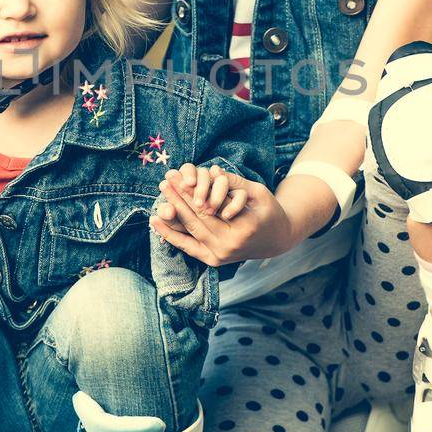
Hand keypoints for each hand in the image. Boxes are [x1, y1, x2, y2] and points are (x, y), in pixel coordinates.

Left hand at [149, 165, 295, 265]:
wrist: (276, 240)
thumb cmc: (268, 211)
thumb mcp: (258, 192)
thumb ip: (235, 182)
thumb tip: (211, 170)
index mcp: (243, 228)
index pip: (208, 207)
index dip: (190, 190)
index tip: (177, 175)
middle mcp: (229, 247)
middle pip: (196, 218)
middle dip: (178, 198)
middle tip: (164, 180)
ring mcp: (220, 257)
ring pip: (190, 231)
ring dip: (172, 211)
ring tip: (161, 193)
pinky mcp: (214, 261)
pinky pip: (187, 247)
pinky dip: (170, 234)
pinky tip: (155, 222)